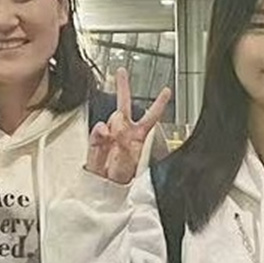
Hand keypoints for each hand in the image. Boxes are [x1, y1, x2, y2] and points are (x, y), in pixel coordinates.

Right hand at [85, 68, 172, 184]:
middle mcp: (125, 132)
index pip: (151, 117)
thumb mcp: (132, 164)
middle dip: (122, 87)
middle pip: (125, 105)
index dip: (159, 104)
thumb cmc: (122, 180)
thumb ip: (127, 146)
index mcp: (139, 137)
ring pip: (112, 117)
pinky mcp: (97, 140)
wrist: (104, 190)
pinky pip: (99, 129)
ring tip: (114, 141)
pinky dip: (101, 132)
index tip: (166, 91)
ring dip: (114, 125)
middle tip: (120, 72)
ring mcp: (110, 135)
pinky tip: (104, 138)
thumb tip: (118, 132)